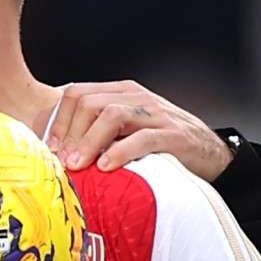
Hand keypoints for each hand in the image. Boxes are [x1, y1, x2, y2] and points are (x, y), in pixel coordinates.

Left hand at [48, 80, 234, 180]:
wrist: (209, 153)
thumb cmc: (160, 146)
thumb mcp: (125, 132)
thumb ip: (97, 133)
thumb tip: (58, 150)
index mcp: (121, 92)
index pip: (77, 93)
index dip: (58, 120)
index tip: (50, 148)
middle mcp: (136, 97)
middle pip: (89, 102)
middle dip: (70, 133)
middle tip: (62, 161)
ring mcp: (156, 113)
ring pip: (111, 115)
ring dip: (89, 142)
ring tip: (78, 166)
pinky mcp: (173, 134)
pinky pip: (142, 138)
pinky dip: (120, 152)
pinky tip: (106, 167)